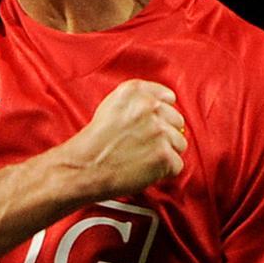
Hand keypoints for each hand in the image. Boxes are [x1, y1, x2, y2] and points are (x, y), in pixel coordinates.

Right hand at [58, 79, 186, 200]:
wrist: (84, 166)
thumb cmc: (94, 141)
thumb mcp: (111, 106)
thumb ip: (138, 101)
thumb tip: (165, 107)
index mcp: (135, 91)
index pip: (168, 98)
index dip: (161, 114)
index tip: (152, 124)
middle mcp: (149, 107)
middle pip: (177, 121)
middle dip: (165, 134)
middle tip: (143, 145)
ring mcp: (159, 131)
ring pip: (180, 143)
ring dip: (165, 153)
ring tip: (142, 157)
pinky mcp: (164, 156)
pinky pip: (177, 164)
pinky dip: (163, 171)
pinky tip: (144, 168)